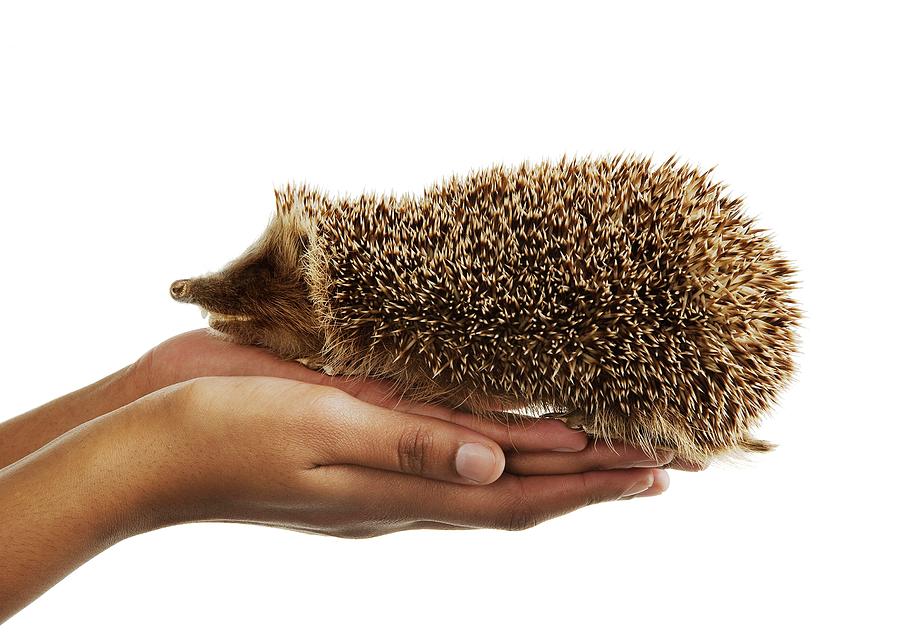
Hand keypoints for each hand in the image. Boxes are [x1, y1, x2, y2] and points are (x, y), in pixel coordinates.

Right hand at [128, 376, 670, 537]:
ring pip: (491, 477)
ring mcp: (381, 477)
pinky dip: (497, 448)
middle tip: (659, 466)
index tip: (653, 473)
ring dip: (554, 468)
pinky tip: (511, 438)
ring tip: (608, 454)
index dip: (589, 486)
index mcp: (396, 492)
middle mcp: (401, 493)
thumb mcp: (316, 430)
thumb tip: (496, 466)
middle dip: (593, 481)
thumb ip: (407, 448)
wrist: (149, 451)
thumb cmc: (221, 437)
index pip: (517, 496)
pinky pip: (448, 456)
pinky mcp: (359, 451)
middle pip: (519, 494)